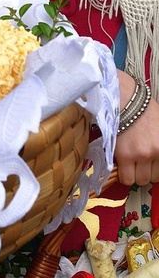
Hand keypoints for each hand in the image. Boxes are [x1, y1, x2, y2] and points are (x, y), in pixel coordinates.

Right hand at [115, 70, 158, 186]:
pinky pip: (126, 178)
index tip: (149, 165)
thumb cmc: (142, 109)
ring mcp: (142, 155)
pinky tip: (121, 163)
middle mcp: (157, 152)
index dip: (154, 169)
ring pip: (140, 180)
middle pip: (152, 178)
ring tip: (129, 161)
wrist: (124, 97)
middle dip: (145, 171)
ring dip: (134, 173)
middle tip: (138, 161)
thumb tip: (156, 157)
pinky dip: (124, 174)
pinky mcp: (125, 155)